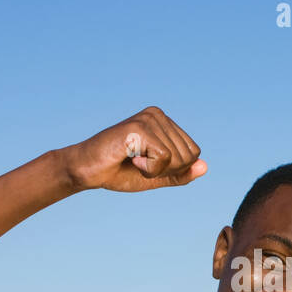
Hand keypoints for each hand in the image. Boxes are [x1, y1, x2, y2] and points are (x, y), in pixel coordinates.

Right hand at [62, 106, 206, 192]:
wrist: (86, 171)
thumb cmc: (118, 171)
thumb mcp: (156, 176)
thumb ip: (180, 173)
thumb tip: (205, 166)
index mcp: (164, 122)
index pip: (194, 153)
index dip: (174, 169)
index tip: (148, 164)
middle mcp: (158, 115)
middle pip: (188, 156)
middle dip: (166, 170)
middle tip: (139, 164)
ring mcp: (148, 118)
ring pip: (177, 158)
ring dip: (154, 170)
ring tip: (131, 159)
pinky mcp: (139, 127)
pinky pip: (163, 158)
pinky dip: (148, 169)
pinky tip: (129, 158)